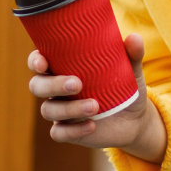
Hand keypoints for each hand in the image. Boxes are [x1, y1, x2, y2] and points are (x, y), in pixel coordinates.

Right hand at [27, 32, 164, 160]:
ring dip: (69, 108)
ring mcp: (60, 111)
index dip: (35, 61)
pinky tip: (92, 125)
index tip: (43, 62)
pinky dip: (73, 130)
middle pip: (38, 86)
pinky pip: (59, 133)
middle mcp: (57, 89)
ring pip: (48, 110)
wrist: (135, 118)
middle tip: (77, 84)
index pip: (39, 61)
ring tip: (95, 106)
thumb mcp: (131, 71)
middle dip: (53, 85)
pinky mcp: (67, 130)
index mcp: (65, 68)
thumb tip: (134, 38)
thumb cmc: (125, 86)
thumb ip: (132, 55)